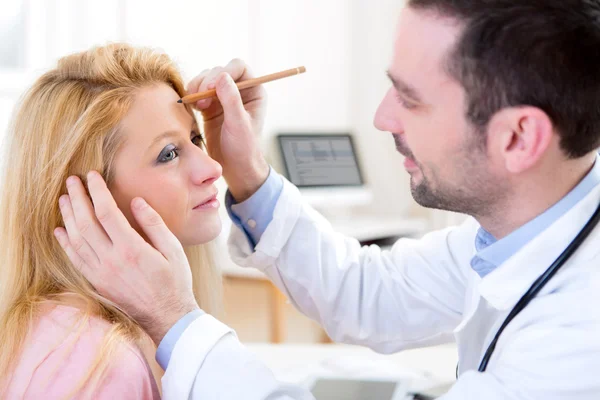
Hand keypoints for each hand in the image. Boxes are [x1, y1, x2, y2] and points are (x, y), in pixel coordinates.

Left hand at [53, 171, 198, 344]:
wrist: (168, 317)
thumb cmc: (175, 281)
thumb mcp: (173, 249)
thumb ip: (154, 224)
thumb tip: (136, 202)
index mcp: (132, 249)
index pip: (106, 212)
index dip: (97, 191)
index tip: (92, 176)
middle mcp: (111, 260)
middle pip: (86, 223)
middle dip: (78, 198)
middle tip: (72, 181)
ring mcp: (101, 273)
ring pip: (77, 240)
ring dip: (68, 217)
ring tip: (64, 199)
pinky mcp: (98, 283)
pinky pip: (75, 260)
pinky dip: (66, 243)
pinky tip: (60, 231)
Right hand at [187, 59, 269, 201]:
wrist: (234, 167)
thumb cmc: (243, 149)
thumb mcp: (239, 125)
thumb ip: (232, 100)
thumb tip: (222, 76)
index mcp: (254, 92)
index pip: (239, 68)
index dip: (224, 72)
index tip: (211, 87)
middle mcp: (240, 91)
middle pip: (220, 71)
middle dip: (207, 82)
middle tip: (201, 100)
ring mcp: (224, 98)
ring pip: (207, 80)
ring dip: (197, 88)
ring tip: (197, 105)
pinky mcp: (210, 106)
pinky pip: (198, 92)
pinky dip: (192, 96)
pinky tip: (192, 107)